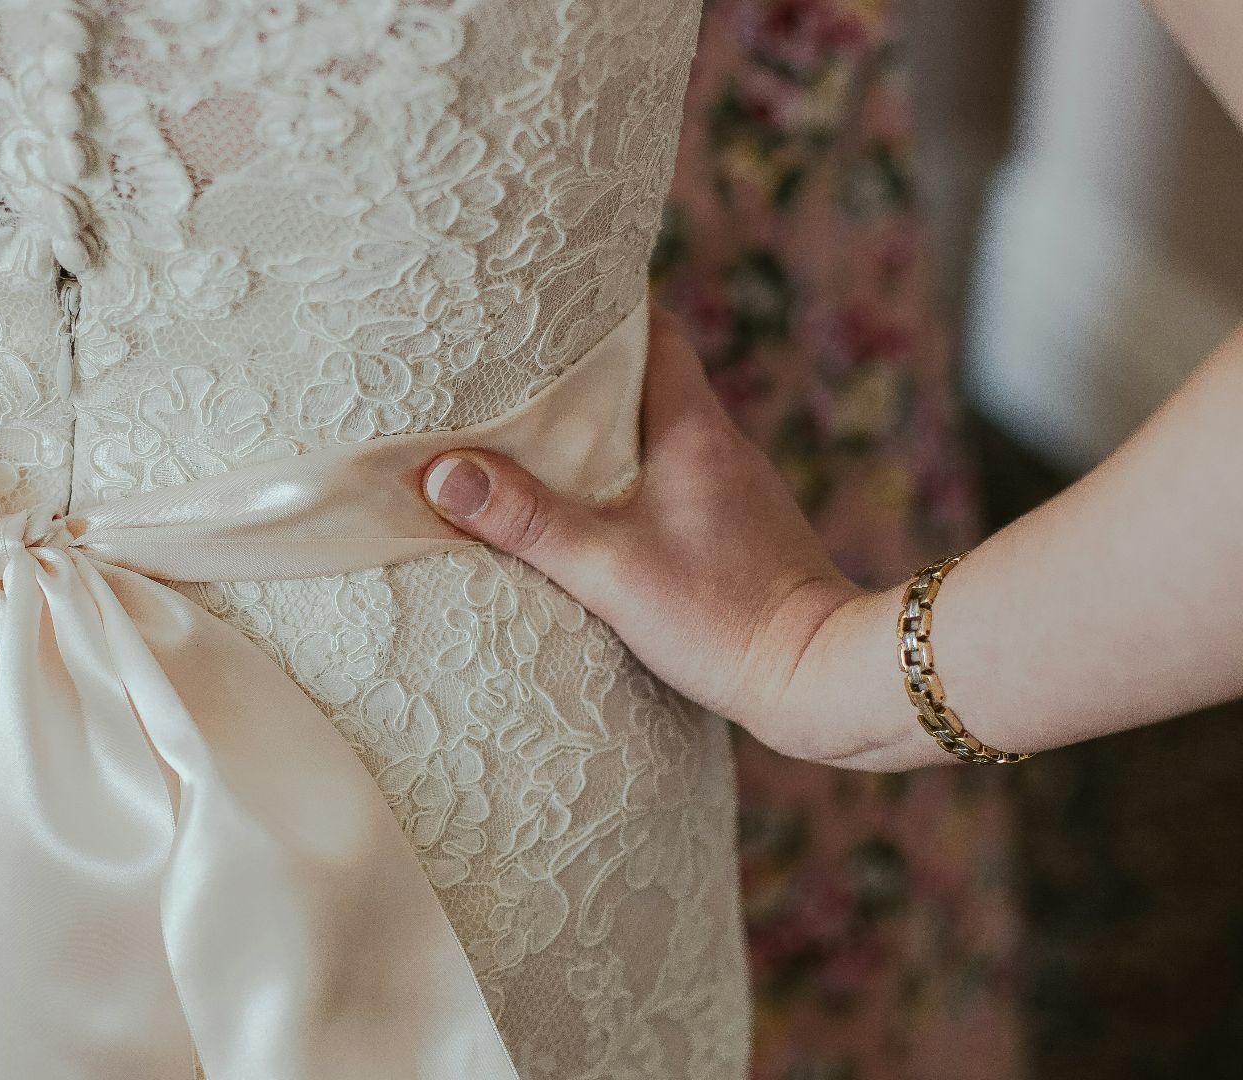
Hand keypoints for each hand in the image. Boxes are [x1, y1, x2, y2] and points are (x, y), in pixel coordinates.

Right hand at [420, 306, 876, 761]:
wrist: (820, 680)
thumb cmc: (723, 617)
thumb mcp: (609, 570)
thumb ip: (527, 520)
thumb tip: (443, 474)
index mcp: (694, 430)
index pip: (654, 332)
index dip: (602, 312)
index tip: (546, 309)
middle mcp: (720, 446)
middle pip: (648, 381)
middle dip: (584, 377)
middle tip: (515, 377)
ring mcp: (734, 490)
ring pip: (659, 435)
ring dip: (604, 434)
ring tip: (535, 442)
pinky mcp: (738, 534)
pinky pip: (672, 481)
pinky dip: (627, 479)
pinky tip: (593, 511)